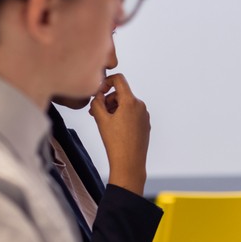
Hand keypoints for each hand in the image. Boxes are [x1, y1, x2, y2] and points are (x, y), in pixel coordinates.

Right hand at [88, 72, 149, 193]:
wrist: (129, 162)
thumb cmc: (115, 141)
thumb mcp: (101, 119)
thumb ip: (96, 102)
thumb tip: (97, 94)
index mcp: (131, 101)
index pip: (119, 79)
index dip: (107, 81)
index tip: (99, 91)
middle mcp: (141, 105)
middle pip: (121, 93)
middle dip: (107, 100)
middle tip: (95, 112)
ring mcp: (145, 115)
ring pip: (126, 104)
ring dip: (113, 109)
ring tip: (104, 121)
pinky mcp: (145, 123)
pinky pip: (132, 113)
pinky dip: (122, 116)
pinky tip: (114, 128)